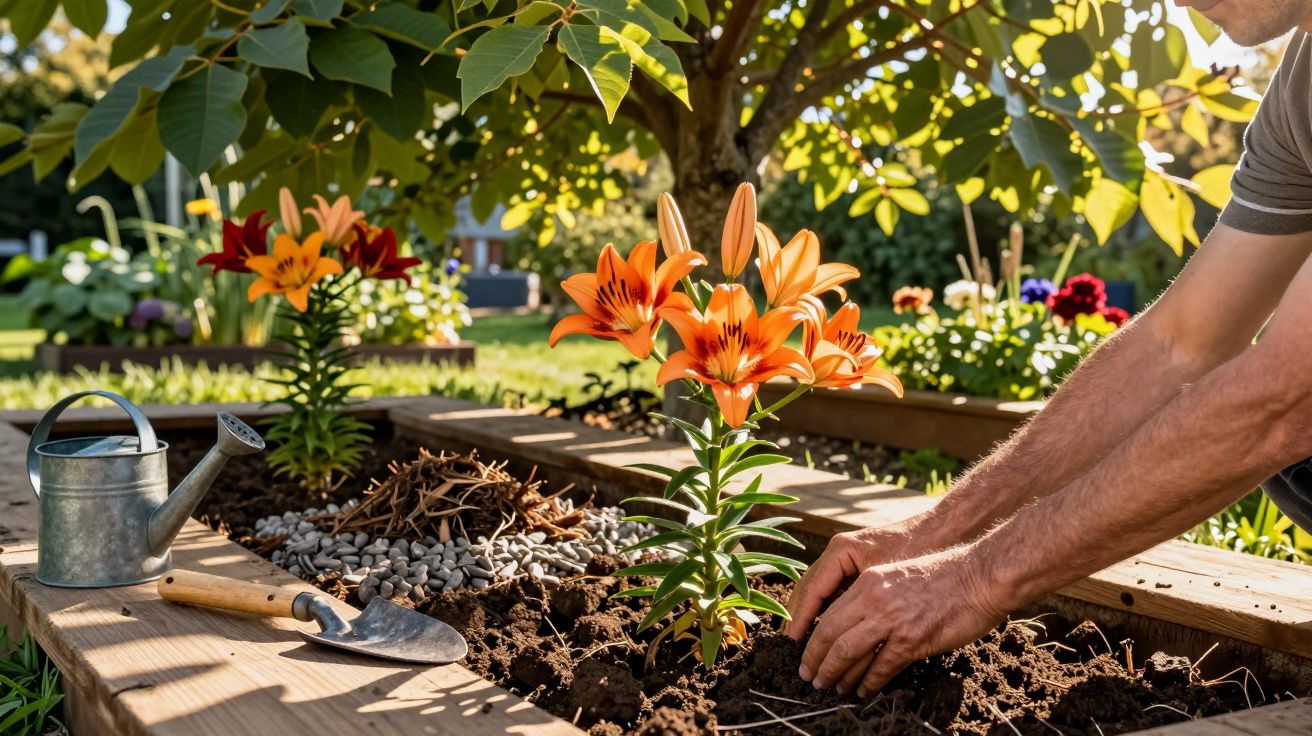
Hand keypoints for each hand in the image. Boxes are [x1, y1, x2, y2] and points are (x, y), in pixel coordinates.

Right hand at [783, 520, 925, 640]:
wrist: (939, 532)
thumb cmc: (917, 554)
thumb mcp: (888, 582)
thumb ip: (863, 605)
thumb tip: (841, 639)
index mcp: (841, 551)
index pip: (812, 589)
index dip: (800, 618)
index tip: (791, 642)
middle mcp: (837, 552)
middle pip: (806, 588)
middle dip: (796, 618)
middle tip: (788, 647)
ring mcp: (843, 557)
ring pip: (814, 589)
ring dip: (805, 615)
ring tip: (797, 642)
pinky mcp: (853, 564)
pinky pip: (829, 589)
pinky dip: (821, 609)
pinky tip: (820, 629)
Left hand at [796, 545, 1007, 696]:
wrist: (980, 576)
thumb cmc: (944, 576)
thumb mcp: (897, 575)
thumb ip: (874, 595)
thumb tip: (854, 622)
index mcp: (868, 582)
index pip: (828, 614)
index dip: (812, 639)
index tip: (806, 654)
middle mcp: (874, 599)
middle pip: (830, 635)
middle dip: (816, 661)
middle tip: (809, 677)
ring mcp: (892, 620)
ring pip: (848, 653)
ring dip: (837, 675)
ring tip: (830, 687)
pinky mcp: (913, 640)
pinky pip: (881, 667)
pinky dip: (869, 683)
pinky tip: (863, 691)